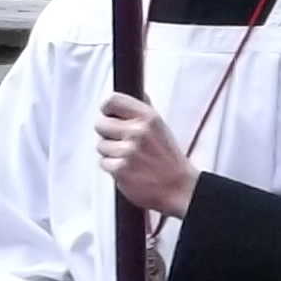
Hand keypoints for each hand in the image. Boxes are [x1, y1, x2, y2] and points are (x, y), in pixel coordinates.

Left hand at [94, 95, 199, 219]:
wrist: (180, 189)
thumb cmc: (170, 160)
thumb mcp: (161, 128)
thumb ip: (145, 110)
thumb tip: (138, 92)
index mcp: (148, 117)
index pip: (113, 101)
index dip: (108, 109)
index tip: (110, 116)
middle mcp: (138, 131)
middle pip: (101, 124)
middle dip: (107, 133)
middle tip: (120, 142)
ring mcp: (128, 151)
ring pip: (101, 146)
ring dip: (111, 153)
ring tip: (128, 159)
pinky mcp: (120, 169)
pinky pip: (104, 163)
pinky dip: (113, 168)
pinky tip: (127, 170)